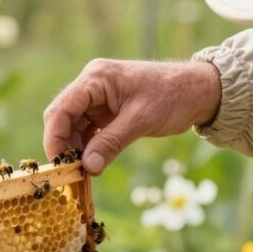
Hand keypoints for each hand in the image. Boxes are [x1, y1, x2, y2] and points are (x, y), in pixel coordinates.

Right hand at [42, 59, 220, 174]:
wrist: (198, 91)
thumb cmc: (172, 96)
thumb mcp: (141, 120)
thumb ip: (111, 143)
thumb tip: (88, 167)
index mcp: (96, 78)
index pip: (62, 108)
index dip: (54, 137)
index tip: (57, 164)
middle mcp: (92, 86)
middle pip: (63, 118)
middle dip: (64, 146)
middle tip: (69, 173)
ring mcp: (98, 99)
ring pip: (73, 127)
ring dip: (75, 150)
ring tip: (83, 172)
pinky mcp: (106, 112)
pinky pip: (88, 131)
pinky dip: (88, 148)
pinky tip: (92, 165)